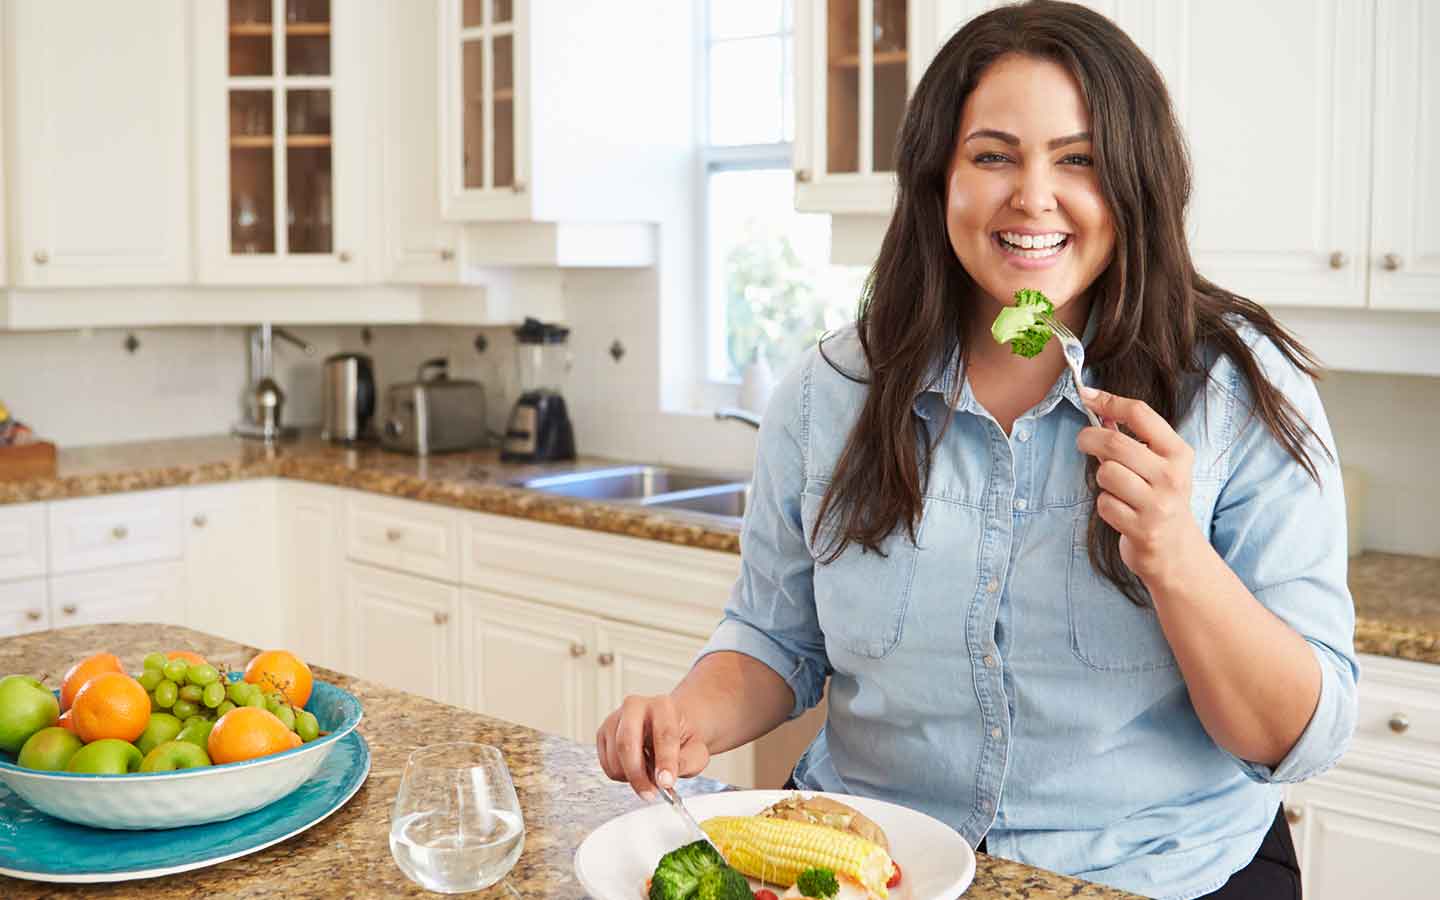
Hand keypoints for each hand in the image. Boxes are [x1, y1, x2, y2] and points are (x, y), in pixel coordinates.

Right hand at [595, 694, 710, 799]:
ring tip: (649, 775)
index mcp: (662, 705)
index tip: (665, 783)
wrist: (671, 727)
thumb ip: (686, 762)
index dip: (665, 761)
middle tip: (650, 793)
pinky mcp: (603, 734)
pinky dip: (621, 775)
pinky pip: (607, 765)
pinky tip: (637, 767)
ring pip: (615, 758)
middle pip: (626, 743)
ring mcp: (615, 719)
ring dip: (631, 777)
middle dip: (637, 775)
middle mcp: (635, 707)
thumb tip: (665, 777)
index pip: (662, 734)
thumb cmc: (682, 737)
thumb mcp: (697, 750)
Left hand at [1076, 387, 1207, 589]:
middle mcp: (1172, 476)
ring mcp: (1158, 504)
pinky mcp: (1143, 529)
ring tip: (1116, 488)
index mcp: (1178, 453)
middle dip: (1090, 438)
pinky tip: (1121, 512)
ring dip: (1102, 479)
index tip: (1086, 394)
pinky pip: (1105, 504)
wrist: (1177, 552)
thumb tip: (1099, 406)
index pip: (1140, 414)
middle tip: (1083, 440)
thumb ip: (1133, 438)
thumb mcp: (1158, 465)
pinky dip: (1106, 506)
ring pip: (1107, 474)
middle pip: (1115, 443)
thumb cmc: (1161, 500)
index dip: (1108, 400)